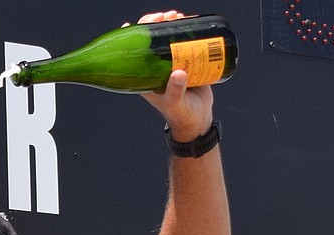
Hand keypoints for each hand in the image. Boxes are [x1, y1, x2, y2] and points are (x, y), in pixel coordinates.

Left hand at [137, 11, 214, 140]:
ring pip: (168, 36)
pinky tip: (190, 20)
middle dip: (157, 22)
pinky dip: (186, 28)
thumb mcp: (175, 102)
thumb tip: (179, 73)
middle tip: (167, 16)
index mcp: (146, 75)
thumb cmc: (181, 114)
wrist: (198, 119)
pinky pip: (185, 40)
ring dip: (172, 22)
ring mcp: (172, 62)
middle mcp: (156, 66)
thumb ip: (175, 90)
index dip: (135, 33)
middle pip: (152, 37)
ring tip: (179, 16)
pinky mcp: (188, 60)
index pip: (136, 49)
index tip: (139, 22)